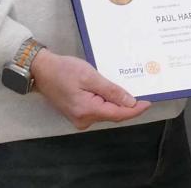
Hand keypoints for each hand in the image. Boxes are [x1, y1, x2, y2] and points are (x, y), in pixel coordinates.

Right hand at [29, 49, 150, 128]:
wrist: (41, 71)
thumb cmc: (64, 70)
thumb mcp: (90, 77)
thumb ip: (111, 91)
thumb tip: (130, 102)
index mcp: (87, 111)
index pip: (118, 114)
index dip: (135, 110)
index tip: (149, 102)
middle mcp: (84, 120)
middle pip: (113, 115)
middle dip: (128, 106)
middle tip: (144, 93)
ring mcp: (80, 118)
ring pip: (106, 112)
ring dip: (118, 104)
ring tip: (132, 91)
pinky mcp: (78, 113)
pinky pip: (99, 110)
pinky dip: (108, 103)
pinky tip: (115, 93)